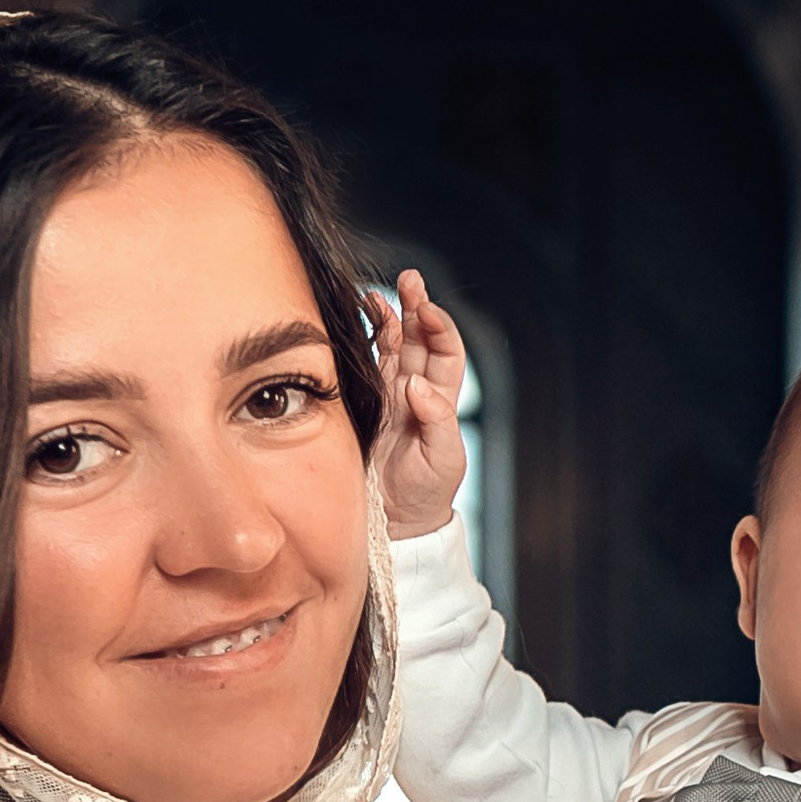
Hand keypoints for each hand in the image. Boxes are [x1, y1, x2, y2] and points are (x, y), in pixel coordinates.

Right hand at [373, 266, 468, 540]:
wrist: (393, 522)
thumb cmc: (426, 494)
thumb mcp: (443, 460)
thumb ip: (436, 420)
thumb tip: (416, 385)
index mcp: (441, 400)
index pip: (445, 352)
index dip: (439, 328)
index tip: (428, 311)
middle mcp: (414, 392)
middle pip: (417, 339)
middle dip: (414, 307)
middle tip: (409, 279)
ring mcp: (387, 396)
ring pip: (389, 346)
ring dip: (386, 316)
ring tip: (375, 292)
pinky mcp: (361, 405)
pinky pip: (362, 365)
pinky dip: (360, 340)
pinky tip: (355, 320)